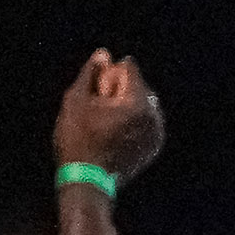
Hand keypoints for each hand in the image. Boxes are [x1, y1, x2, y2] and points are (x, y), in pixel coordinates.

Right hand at [53, 51, 164, 183]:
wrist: (89, 179)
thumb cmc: (77, 138)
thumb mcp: (76, 100)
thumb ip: (91, 74)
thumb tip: (104, 54)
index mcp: (137, 103)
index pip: (130, 69)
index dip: (109, 72)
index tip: (96, 88)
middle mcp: (154, 117)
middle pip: (140, 86)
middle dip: (120, 87)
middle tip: (99, 103)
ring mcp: (157, 133)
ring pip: (145, 104)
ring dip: (127, 103)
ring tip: (105, 118)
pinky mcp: (155, 145)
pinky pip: (147, 122)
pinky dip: (133, 119)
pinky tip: (113, 129)